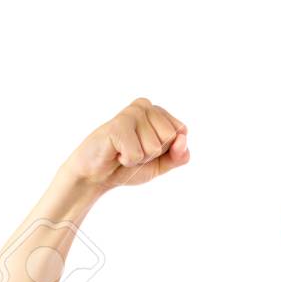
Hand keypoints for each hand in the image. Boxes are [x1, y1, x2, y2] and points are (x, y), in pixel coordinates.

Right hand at [61, 97, 189, 190]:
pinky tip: (115, 152)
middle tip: (133, 151)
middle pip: (170, 137)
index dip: (168, 150)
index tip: (147, 150)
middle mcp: (145, 106)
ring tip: (123, 151)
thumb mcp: (161, 164)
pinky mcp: (118, 124)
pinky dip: (127, 161)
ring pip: (155, 146)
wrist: (97, 175)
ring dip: (139, 158)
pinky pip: (137, 153)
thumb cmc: (128, 166)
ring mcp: (131, 113)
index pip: (182, 132)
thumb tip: (183, 139)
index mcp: (158, 111)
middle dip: (153, 154)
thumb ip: (178, 155)